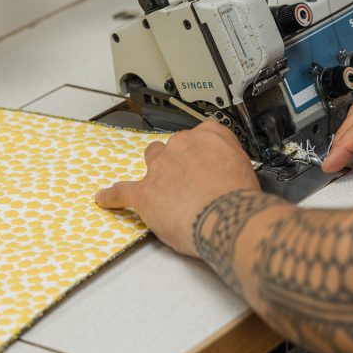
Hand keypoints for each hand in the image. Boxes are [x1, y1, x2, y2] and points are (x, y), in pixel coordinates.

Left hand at [95, 120, 259, 257]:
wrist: (228, 217)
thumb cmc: (239, 198)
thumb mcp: (246, 169)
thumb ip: (231, 164)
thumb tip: (229, 175)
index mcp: (210, 135)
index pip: (201, 134)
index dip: (202, 152)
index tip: (206, 162)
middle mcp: (182, 145)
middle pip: (174, 146)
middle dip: (179, 161)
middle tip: (191, 181)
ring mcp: (160, 167)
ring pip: (151, 160)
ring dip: (156, 172)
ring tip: (162, 187)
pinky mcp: (144, 192)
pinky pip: (122, 192)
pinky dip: (112, 197)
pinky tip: (105, 199)